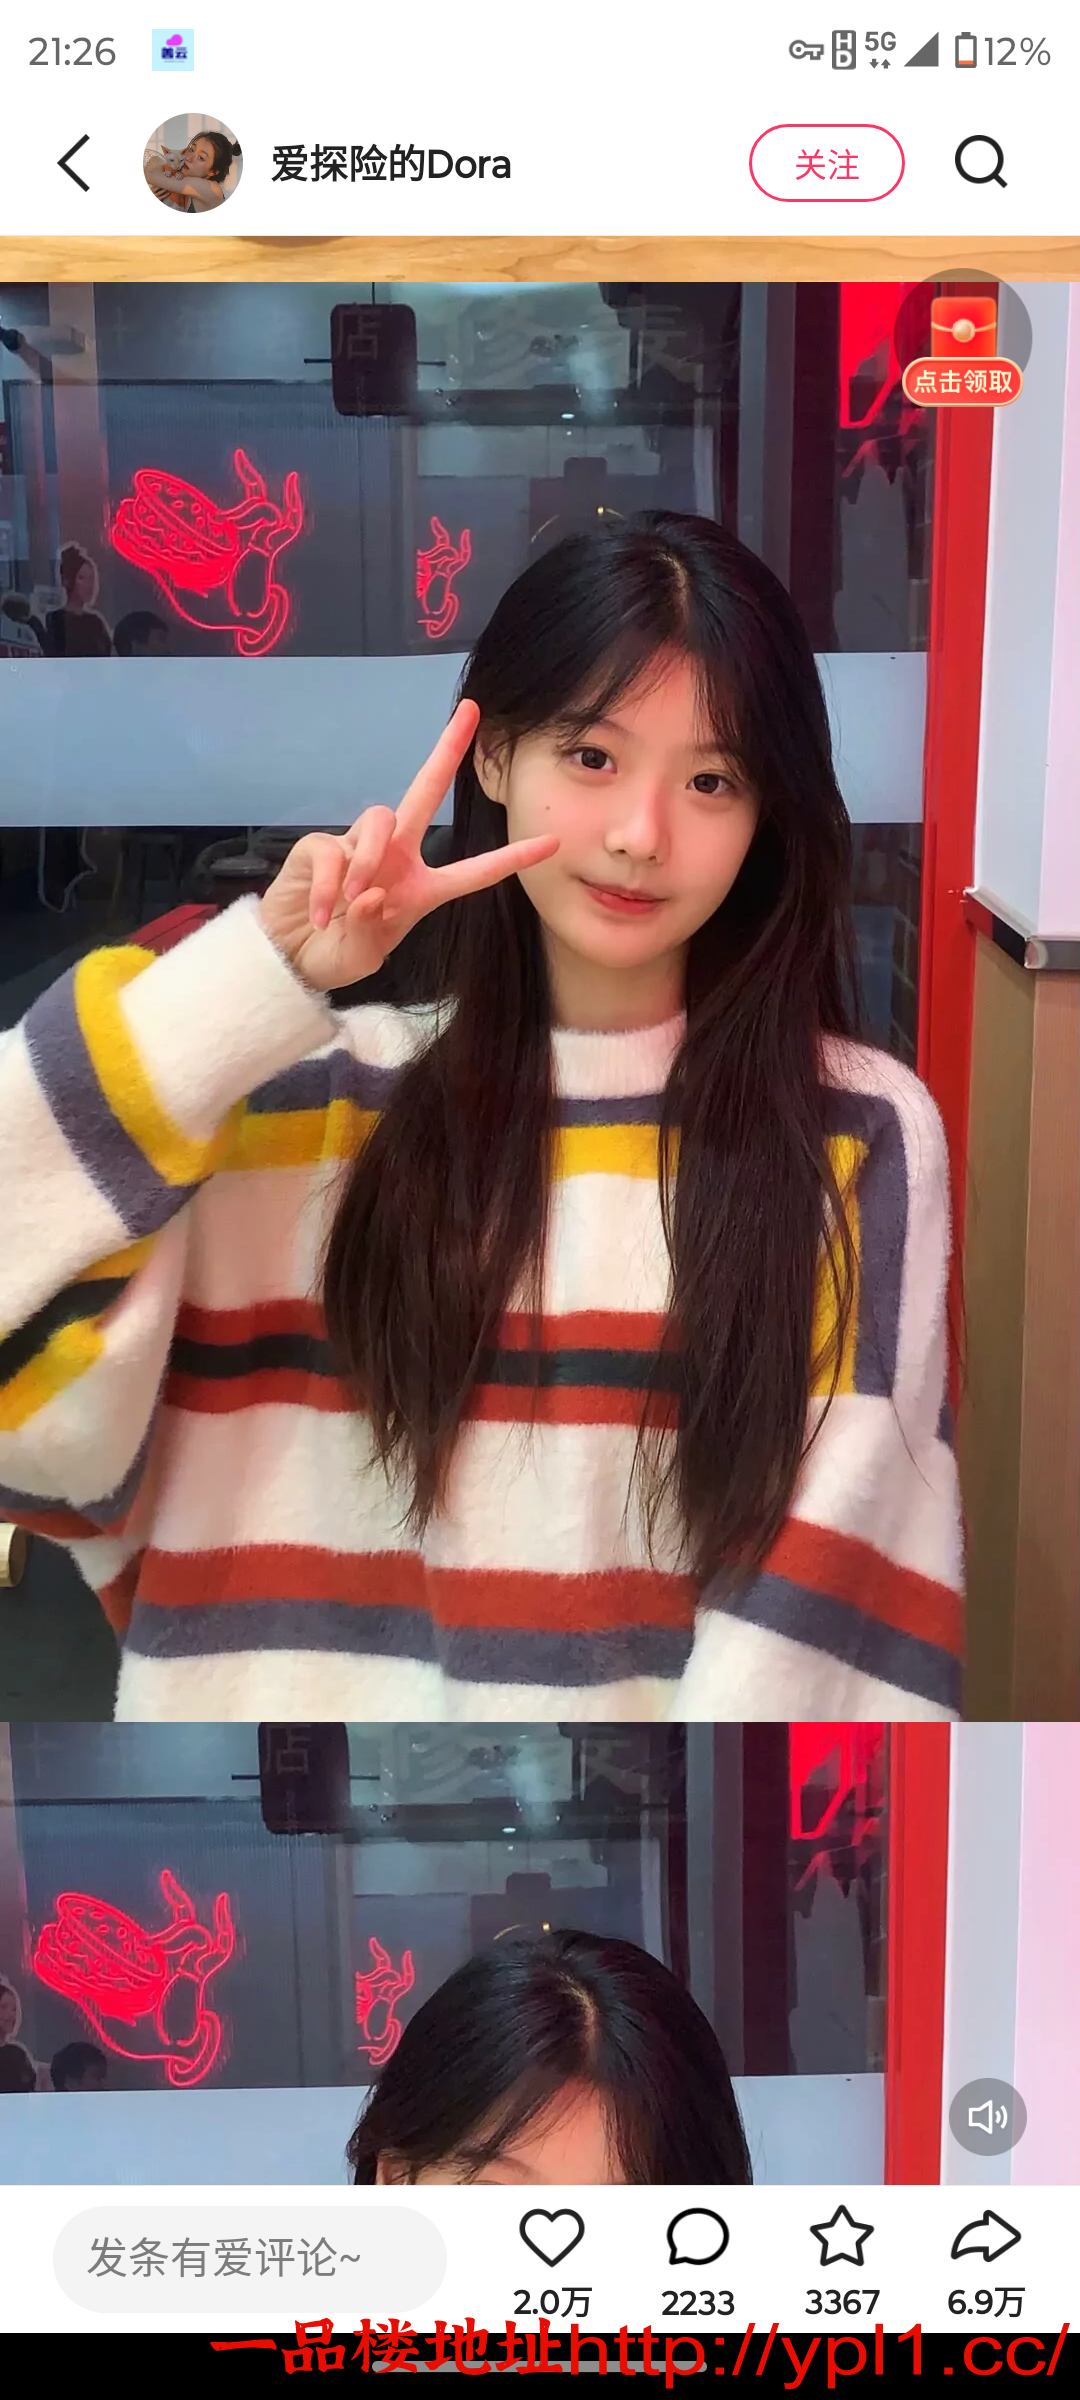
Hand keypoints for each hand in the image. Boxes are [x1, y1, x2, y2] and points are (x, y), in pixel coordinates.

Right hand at [257, 699, 558, 992]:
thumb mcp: (364, 954)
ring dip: (368, 860)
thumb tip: (371, 894)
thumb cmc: (335, 954)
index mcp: (420, 887)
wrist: (290, 958)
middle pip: (424, 792)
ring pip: (379, 821)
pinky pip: (332, 853)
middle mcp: (394, 857)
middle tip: (471, 711)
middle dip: (446, 751)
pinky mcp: (319, 847)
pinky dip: (329, 888)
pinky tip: (322, 914)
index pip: (474, 870)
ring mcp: (356, 847)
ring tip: (354, 900)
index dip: (511, 858)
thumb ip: (372, 928)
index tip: (552, 843)